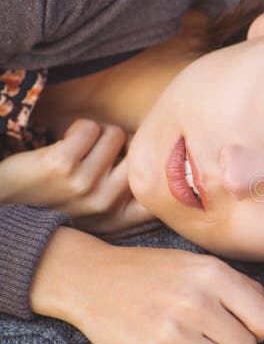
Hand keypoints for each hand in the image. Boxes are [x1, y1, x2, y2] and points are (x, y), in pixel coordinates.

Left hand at [0, 118, 153, 232]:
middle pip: (141, 154)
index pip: (160, 193)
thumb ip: (129, 198)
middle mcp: (105, 205)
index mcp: (117, 217)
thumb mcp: (95, 211)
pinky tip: (66, 140)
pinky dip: (78, 127)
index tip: (152, 163)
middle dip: (124, 144)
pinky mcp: (62, 164)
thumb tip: (166, 164)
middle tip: (102, 150)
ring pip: (116, 134)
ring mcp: (84, 186)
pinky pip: (90, 127)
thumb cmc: (54, 198)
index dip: (162, 171)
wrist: (3, 200)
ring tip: (81, 147)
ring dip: (99, 132)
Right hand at [31, 227, 263, 343]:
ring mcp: (173, 332)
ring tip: (198, 342)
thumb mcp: (202, 266)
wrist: (92, 279)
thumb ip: (246, 290)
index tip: (242, 322)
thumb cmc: (155, 271)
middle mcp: (196, 302)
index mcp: (213, 274)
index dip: (259, 327)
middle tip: (214, 332)